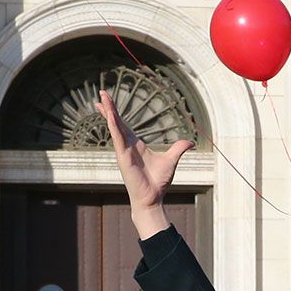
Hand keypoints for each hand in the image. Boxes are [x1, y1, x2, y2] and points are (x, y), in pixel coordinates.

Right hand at [98, 90, 191, 238]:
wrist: (152, 198)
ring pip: (115, 128)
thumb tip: (190, 142)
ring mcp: (123, 151)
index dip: (116, 113)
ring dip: (108, 113)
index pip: (124, 125)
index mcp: (136, 145)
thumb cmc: (158, 182)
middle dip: (108, 108)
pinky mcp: (123, 157)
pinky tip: (110, 116)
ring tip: (101, 99)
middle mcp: (127, 146)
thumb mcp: (171, 160)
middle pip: (116, 122)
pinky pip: (118, 139)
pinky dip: (114, 127)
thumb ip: (178, 149)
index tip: (108, 102)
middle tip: (101, 93)